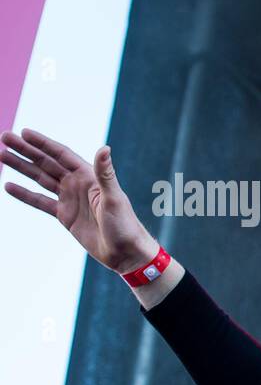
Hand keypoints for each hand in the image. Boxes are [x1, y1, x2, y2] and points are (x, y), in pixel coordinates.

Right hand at [2, 129, 156, 273]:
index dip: (42, 143)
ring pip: (40, 179)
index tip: (23, 132)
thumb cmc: (124, 224)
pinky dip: (25, 194)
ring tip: (2, 156)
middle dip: (26, 150)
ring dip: (22, 167)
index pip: (61, 154)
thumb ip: (105, 174)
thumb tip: (104, 148)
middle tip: (4, 137)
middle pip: (46, 163)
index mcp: (89, 177)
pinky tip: (8, 186)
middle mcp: (78, 185)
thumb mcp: (113, 198)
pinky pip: (40, 201)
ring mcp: (70, 199)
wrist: (125, 252)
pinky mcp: (65, 215)